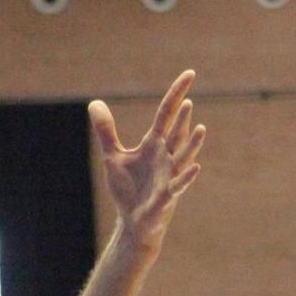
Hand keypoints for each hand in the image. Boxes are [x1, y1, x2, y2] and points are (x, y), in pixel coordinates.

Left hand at [91, 71, 205, 256]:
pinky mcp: (166, 196)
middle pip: (176, 133)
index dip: (177, 94)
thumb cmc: (128, 189)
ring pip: (183, 157)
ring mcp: (168, 176)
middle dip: (182, 118)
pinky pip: (178, 185)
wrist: (133, 221)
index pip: (167, 113)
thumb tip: (94, 102)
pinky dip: (186, 176)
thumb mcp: (113, 156)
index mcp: (154, 144)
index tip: (189, 73)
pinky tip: (195, 166)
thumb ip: (106, 130)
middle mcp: (165, 157)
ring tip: (200, 128)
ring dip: (191, 144)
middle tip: (189, 99)